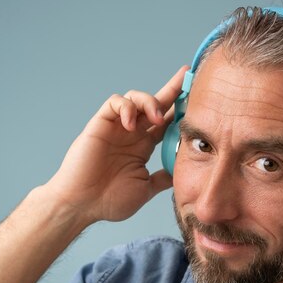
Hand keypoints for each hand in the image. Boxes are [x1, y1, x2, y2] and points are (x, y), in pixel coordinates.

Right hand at [43, 65, 188, 224]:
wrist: (82, 206)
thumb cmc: (109, 201)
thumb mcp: (146, 189)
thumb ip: (163, 178)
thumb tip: (183, 173)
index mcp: (144, 146)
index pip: (166, 121)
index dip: (180, 109)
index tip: (199, 100)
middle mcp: (132, 133)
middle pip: (155, 103)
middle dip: (172, 88)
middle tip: (187, 75)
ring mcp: (116, 127)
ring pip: (136, 98)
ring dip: (150, 102)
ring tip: (157, 117)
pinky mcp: (100, 124)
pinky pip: (114, 103)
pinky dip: (126, 108)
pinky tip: (131, 124)